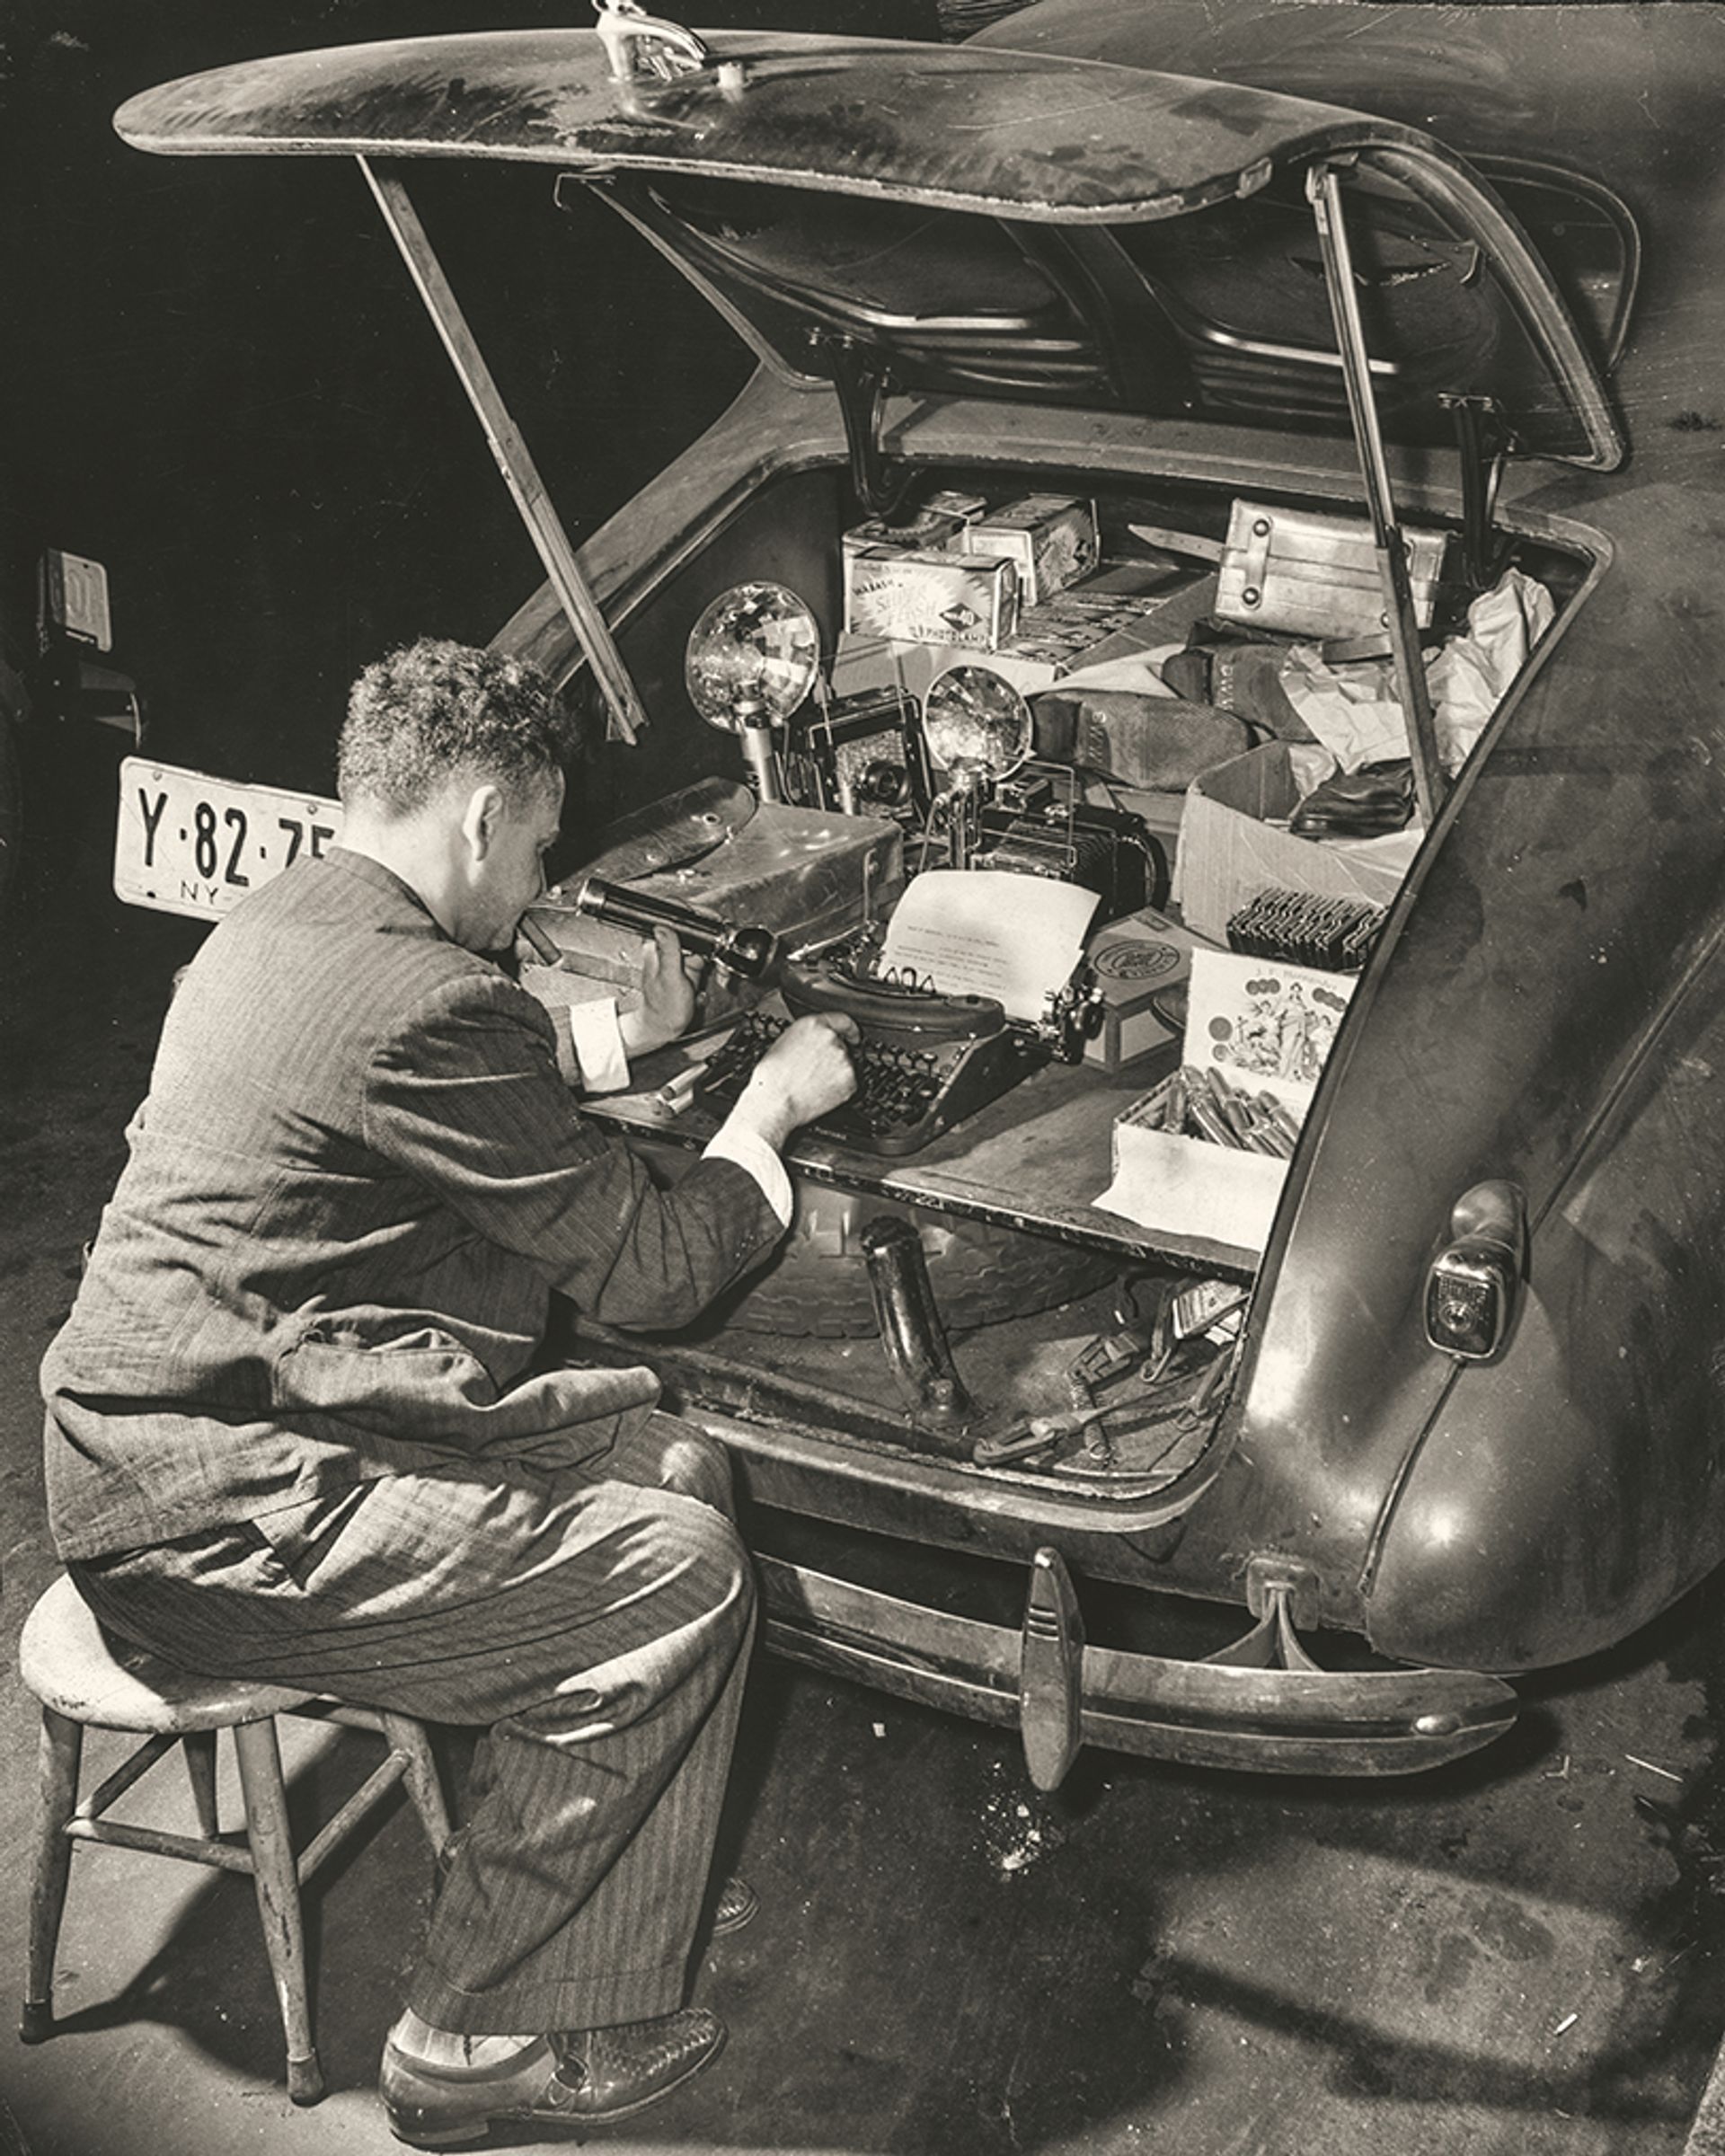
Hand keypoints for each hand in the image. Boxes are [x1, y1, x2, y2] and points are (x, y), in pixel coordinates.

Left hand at [619, 927, 700, 1057]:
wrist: (664, 1027)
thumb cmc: (663, 1007)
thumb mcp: (669, 977)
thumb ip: (668, 951)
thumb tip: (663, 927)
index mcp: (658, 949)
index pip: (684, 930)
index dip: (702, 936)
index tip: (713, 945)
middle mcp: (667, 952)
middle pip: (698, 942)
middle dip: (708, 958)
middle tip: (704, 975)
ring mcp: (678, 962)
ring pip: (704, 955)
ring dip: (710, 970)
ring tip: (699, 987)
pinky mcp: (686, 972)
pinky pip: (704, 969)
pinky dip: (706, 979)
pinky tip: (698, 990)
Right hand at [729, 1012, 858, 1148]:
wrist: (775, 1102)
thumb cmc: (773, 1077)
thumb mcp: (784, 1043)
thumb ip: (807, 1037)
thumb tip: (815, 1044)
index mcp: (814, 1025)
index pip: (843, 1021)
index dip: (850, 1031)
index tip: (853, 1037)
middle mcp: (832, 1038)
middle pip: (843, 1046)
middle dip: (834, 1059)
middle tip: (816, 1072)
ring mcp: (844, 1059)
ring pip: (846, 1066)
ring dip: (836, 1074)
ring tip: (813, 1084)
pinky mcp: (850, 1080)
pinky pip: (850, 1084)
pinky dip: (840, 1089)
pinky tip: (821, 1092)